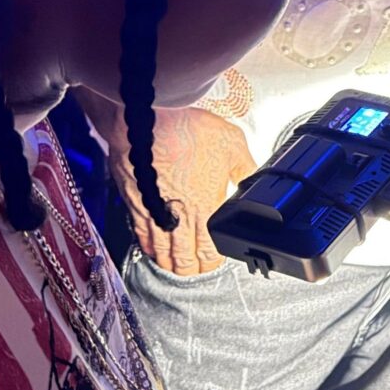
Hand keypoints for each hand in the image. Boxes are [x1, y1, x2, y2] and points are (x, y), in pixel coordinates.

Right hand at [81, 92, 254, 274]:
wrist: (145, 119)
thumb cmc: (186, 128)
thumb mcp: (231, 144)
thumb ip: (244, 169)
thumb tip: (254, 180)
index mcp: (205, 209)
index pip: (209, 251)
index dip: (212, 261)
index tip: (214, 262)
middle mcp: (178, 219)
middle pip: (183, 259)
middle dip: (191, 269)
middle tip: (195, 271)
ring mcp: (153, 214)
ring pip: (161, 252)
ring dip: (169, 263)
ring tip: (175, 267)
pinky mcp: (135, 204)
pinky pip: (141, 236)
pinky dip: (148, 247)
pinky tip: (152, 249)